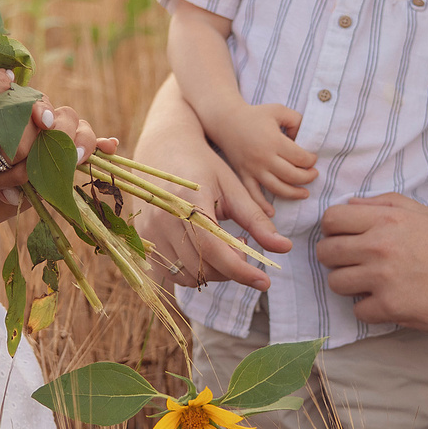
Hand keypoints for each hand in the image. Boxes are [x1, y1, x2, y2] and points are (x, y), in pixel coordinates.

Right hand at [130, 79, 290, 288]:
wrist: (165, 147)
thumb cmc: (203, 165)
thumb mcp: (233, 188)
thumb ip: (257, 220)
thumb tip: (284, 248)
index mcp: (189, 202)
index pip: (215, 251)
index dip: (241, 271)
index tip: (265, 281)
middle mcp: (164, 218)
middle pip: (202, 267)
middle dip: (231, 269)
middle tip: (245, 246)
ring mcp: (150, 230)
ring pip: (185, 275)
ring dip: (212, 272)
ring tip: (225, 247)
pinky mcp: (143, 237)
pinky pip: (169, 271)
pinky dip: (192, 271)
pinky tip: (205, 252)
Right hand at [214, 99, 317, 205]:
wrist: (226, 121)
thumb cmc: (255, 115)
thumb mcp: (278, 110)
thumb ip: (297, 120)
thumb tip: (305, 138)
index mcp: (274, 141)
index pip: (300, 158)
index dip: (311, 161)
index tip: (313, 159)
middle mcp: (264, 158)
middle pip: (293, 176)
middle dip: (308, 177)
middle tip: (313, 174)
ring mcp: (253, 169)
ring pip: (278, 188)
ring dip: (294, 193)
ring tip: (304, 192)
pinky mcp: (244, 175)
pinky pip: (253, 195)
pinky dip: (262, 206)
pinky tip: (272, 212)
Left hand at [314, 192, 427, 334]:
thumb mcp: (425, 213)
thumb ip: (385, 203)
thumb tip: (350, 203)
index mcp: (386, 219)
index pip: (331, 219)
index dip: (332, 229)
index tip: (343, 238)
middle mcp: (379, 246)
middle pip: (326, 252)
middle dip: (334, 258)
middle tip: (352, 263)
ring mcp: (382, 278)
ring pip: (335, 283)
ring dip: (349, 284)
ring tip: (367, 284)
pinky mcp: (389, 307)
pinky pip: (357, 310)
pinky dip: (368, 309)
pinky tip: (385, 302)